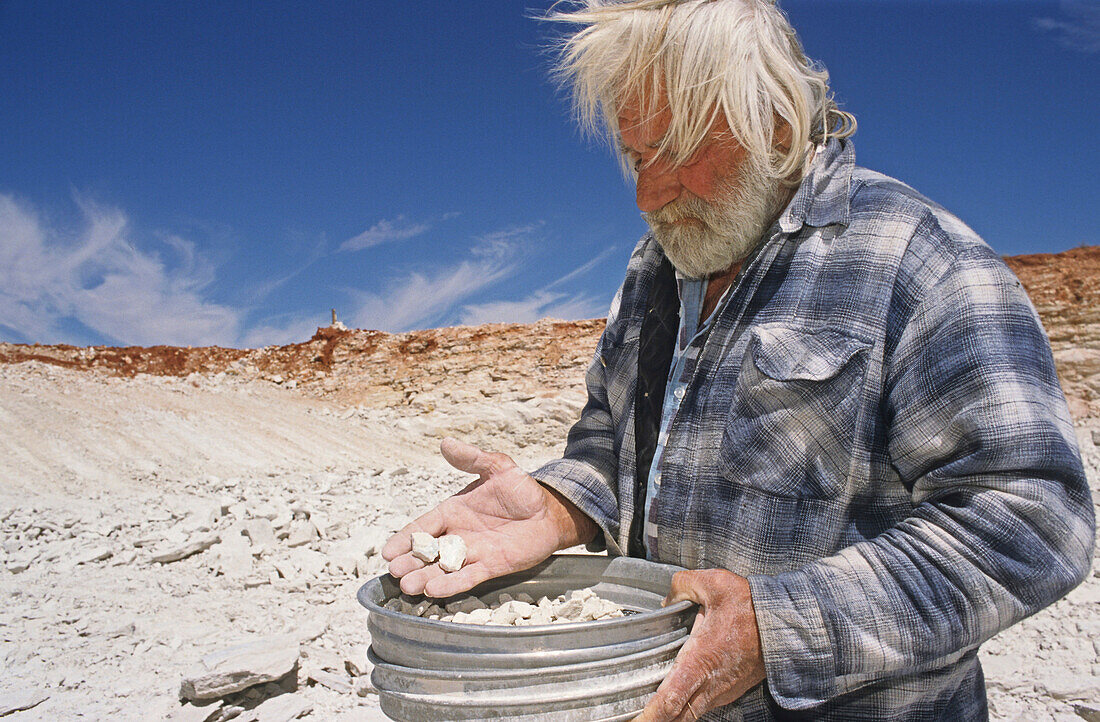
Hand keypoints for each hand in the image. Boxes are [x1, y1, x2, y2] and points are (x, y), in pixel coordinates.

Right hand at [381, 437, 595, 597]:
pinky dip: (451, 584)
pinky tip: (435, 591)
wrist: (549, 511)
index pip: (423, 526)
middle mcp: (458, 534)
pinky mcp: (491, 565)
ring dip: (425, 576)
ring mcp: (474, 552)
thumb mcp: (497, 467)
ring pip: (443, 567)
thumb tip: (446, 443)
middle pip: (428, 551)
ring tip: (408, 586)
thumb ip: (471, 459)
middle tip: (395, 571)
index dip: (406, 538)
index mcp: (453, 511)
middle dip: (411, 561)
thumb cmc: (521, 490)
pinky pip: (467, 577)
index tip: (388, 551)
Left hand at [632, 569, 765, 720]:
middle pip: (676, 717)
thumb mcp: (713, 583)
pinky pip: (704, 703)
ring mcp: (723, 690)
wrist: (788, 624)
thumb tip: (667, 598)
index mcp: (700, 662)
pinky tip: (678, 693)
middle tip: (636, 719)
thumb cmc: (753, 607)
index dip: (649, 717)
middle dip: (655, 721)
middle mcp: (711, 683)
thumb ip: (682, 586)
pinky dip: (687, 704)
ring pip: (691, 712)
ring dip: (671, 713)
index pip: (669, 700)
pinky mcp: (731, 689)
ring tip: (651, 710)